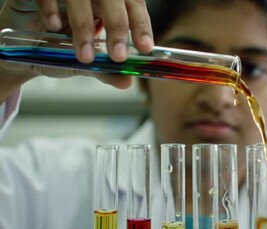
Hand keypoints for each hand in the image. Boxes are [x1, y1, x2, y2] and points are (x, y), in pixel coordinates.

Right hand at [0, 0, 152, 96]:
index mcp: (107, 4)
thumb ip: (105, 70)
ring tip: (84, 55)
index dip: (141, 25)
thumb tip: (127, 82)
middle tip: (119, 56)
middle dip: (118, 27)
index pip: (133, 6)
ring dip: (84, 26)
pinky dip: (50, 8)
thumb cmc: (55, 47)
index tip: (145, 47)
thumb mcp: (84, 61)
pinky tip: (53, 27)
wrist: (19, 48)